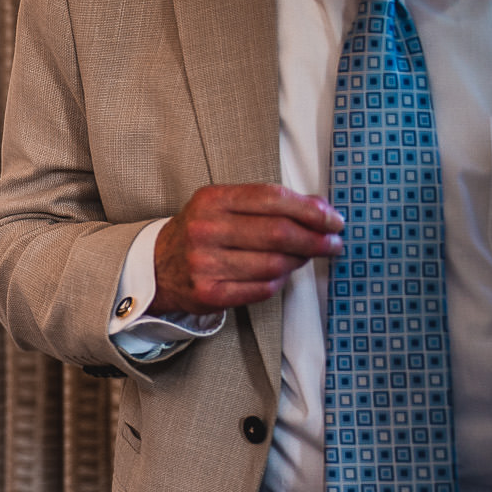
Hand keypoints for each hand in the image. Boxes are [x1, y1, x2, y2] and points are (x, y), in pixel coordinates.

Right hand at [152, 185, 343, 314]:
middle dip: (316, 239)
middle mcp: (205, 229)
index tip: (334, 220)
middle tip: (332, 243)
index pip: (274, 198)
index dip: (312, 210)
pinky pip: (263, 288)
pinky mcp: (209, 293)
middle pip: (279, 232)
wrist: (156, 267)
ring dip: (298, 262)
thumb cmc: (201, 233)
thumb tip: (322, 208)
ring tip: (303, 258)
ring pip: (275, 264)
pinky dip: (279, 282)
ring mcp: (204, 263)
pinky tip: (279, 275)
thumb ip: (269, 204)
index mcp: (212, 200)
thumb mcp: (224, 206)